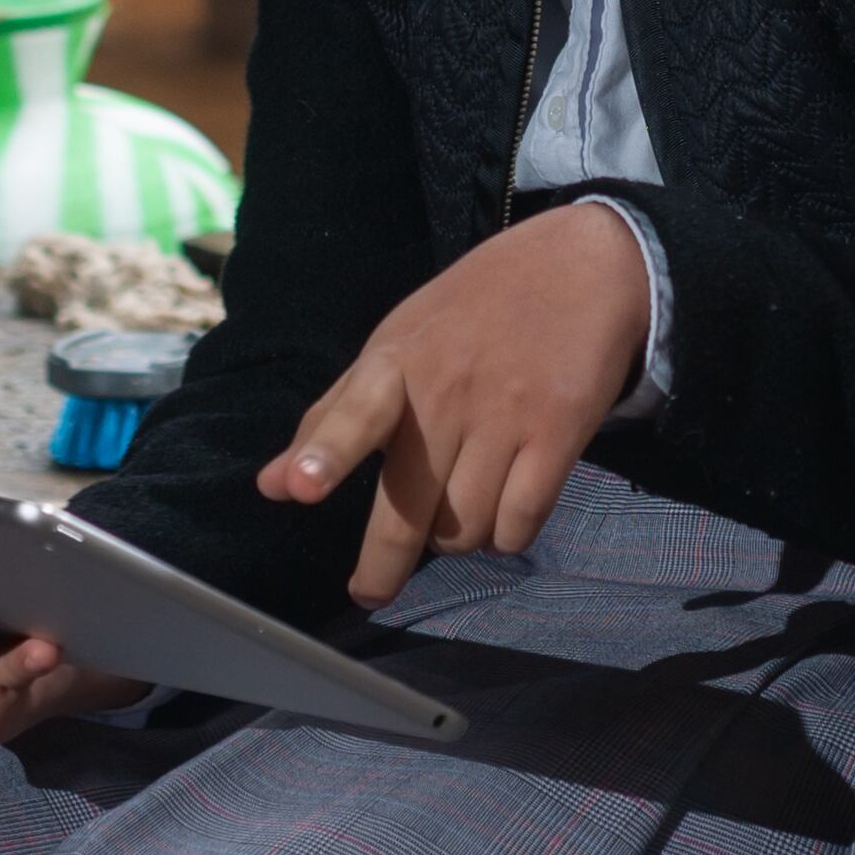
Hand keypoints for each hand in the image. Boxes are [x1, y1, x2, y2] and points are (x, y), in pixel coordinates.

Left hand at [257, 198, 654, 607]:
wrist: (582, 265)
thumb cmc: (473, 310)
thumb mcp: (397, 342)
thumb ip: (335, 416)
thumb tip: (272, 487)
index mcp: (397, 361)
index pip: (356, 410)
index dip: (326, 452)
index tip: (303, 488)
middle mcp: (448, 390)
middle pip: (409, 508)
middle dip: (383, 565)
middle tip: (371, 590)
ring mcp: (507, 415)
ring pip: (463, 530)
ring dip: (456, 536)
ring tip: (460, 502)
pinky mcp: (560, 433)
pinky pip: (518, 525)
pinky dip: (505, 534)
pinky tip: (504, 505)